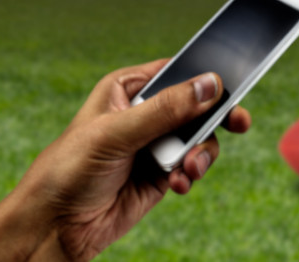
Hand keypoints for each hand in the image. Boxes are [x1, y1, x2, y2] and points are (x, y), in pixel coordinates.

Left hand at [0, 59, 250, 260]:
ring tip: (188, 169)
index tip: (229, 86)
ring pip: (200, 137)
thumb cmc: (70, 169)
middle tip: (239, 123)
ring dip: (200, 154)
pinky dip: (192, 174)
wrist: (59, 225)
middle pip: (197, 106)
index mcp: (129, 89)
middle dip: (215, 118)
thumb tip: (209, 85)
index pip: (177, 73)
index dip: (204, 77)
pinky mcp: (164, 172)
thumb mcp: (117, 132)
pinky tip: (177, 183)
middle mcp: (146, 113)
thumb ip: (165, 110)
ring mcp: (157, 143)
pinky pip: (193, 165)